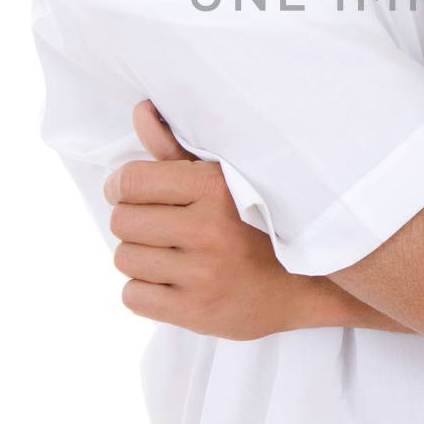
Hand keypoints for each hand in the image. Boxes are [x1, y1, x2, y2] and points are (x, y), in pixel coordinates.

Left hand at [103, 100, 300, 341]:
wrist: (304, 286)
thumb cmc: (256, 222)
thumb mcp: (222, 177)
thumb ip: (174, 146)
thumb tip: (140, 110)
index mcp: (214, 188)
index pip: (130, 181)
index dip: (120, 186)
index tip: (128, 192)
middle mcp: (208, 231)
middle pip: (121, 221)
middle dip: (132, 222)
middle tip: (156, 225)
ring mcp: (202, 275)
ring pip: (124, 259)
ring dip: (139, 256)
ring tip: (167, 253)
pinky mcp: (195, 313)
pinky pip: (132, 297)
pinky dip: (144, 290)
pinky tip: (171, 281)